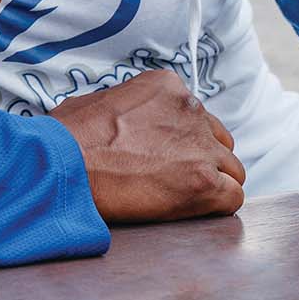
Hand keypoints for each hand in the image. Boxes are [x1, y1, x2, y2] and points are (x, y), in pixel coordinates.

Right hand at [50, 68, 245, 223]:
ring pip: (231, 170)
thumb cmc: (69, 136)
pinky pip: (232, 197)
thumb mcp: (99, 101)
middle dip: (203, 161)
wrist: (65, 163)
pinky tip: (192, 212)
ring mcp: (200, 145)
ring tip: (182, 200)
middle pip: (219, 141)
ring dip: (212, 185)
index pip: (197, 116)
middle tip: (177, 179)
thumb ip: (127, 108)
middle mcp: (190, 109)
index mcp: (166, 87)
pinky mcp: (204, 181)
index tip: (167, 156)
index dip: (183, 141)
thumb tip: (124, 126)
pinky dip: (217, 207)